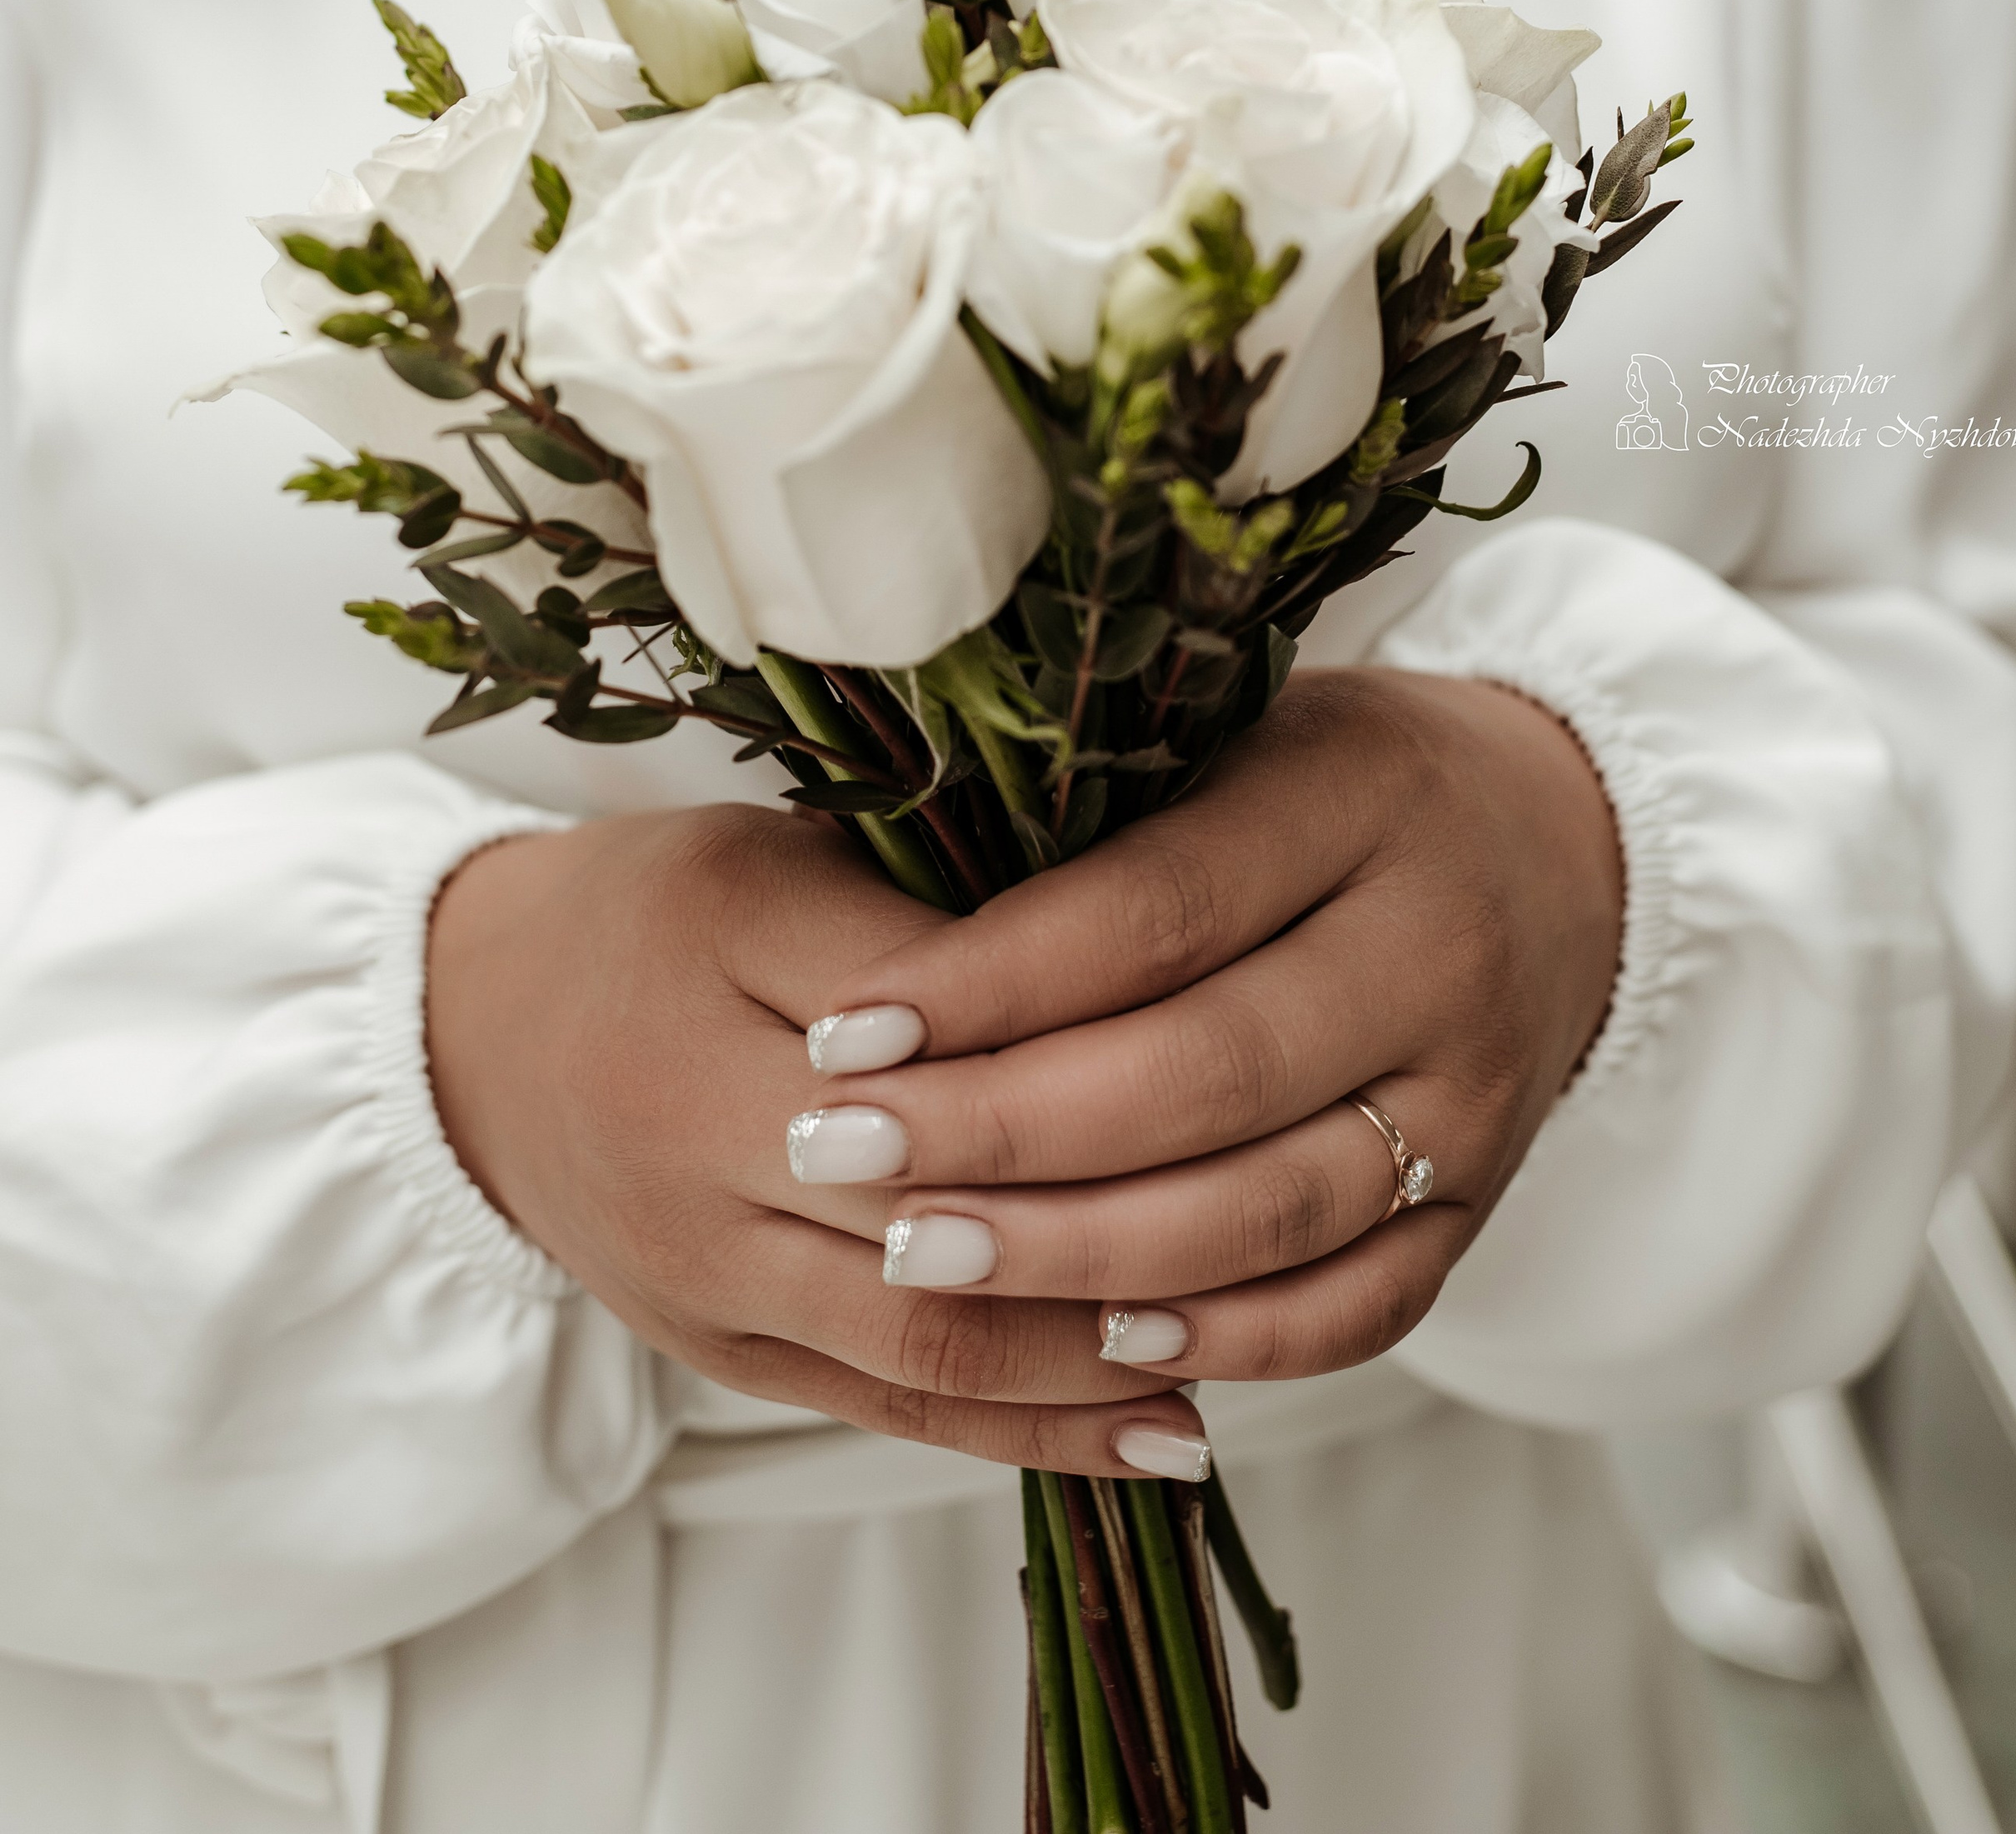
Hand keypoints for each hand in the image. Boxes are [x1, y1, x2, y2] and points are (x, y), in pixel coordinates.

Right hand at [423, 804, 1210, 1477]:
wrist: (472, 1038)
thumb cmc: (657, 914)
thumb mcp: (776, 853)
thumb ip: (929, 904)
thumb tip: (1130, 948)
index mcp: (715, 962)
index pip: (937, 1018)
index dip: (1078, 1037)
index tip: (1229, 1033)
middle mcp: (698, 1136)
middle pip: (937, 1195)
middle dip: (1109, 1215)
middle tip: (1277, 1212)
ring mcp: (708, 1272)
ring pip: (927, 1331)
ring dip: (1093, 1350)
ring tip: (1248, 1338)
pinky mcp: (724, 1358)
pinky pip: (895, 1407)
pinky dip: (1035, 1429)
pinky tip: (1163, 1428)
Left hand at [789, 669, 1620, 1380]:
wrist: (1555, 847)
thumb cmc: (1332, 780)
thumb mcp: (1234, 732)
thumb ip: (1097, 812)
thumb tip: (869, 890)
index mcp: (1362, 793)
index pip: (1157, 908)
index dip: (992, 980)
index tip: (845, 1028)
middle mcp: (1436, 950)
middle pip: (1206, 1070)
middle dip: (1005, 1131)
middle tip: (840, 1156)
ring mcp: (1472, 1096)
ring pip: (1270, 1210)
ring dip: (1082, 1254)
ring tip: (920, 1255)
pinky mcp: (1484, 1207)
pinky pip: (1354, 1309)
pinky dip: (1226, 1337)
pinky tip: (1098, 1340)